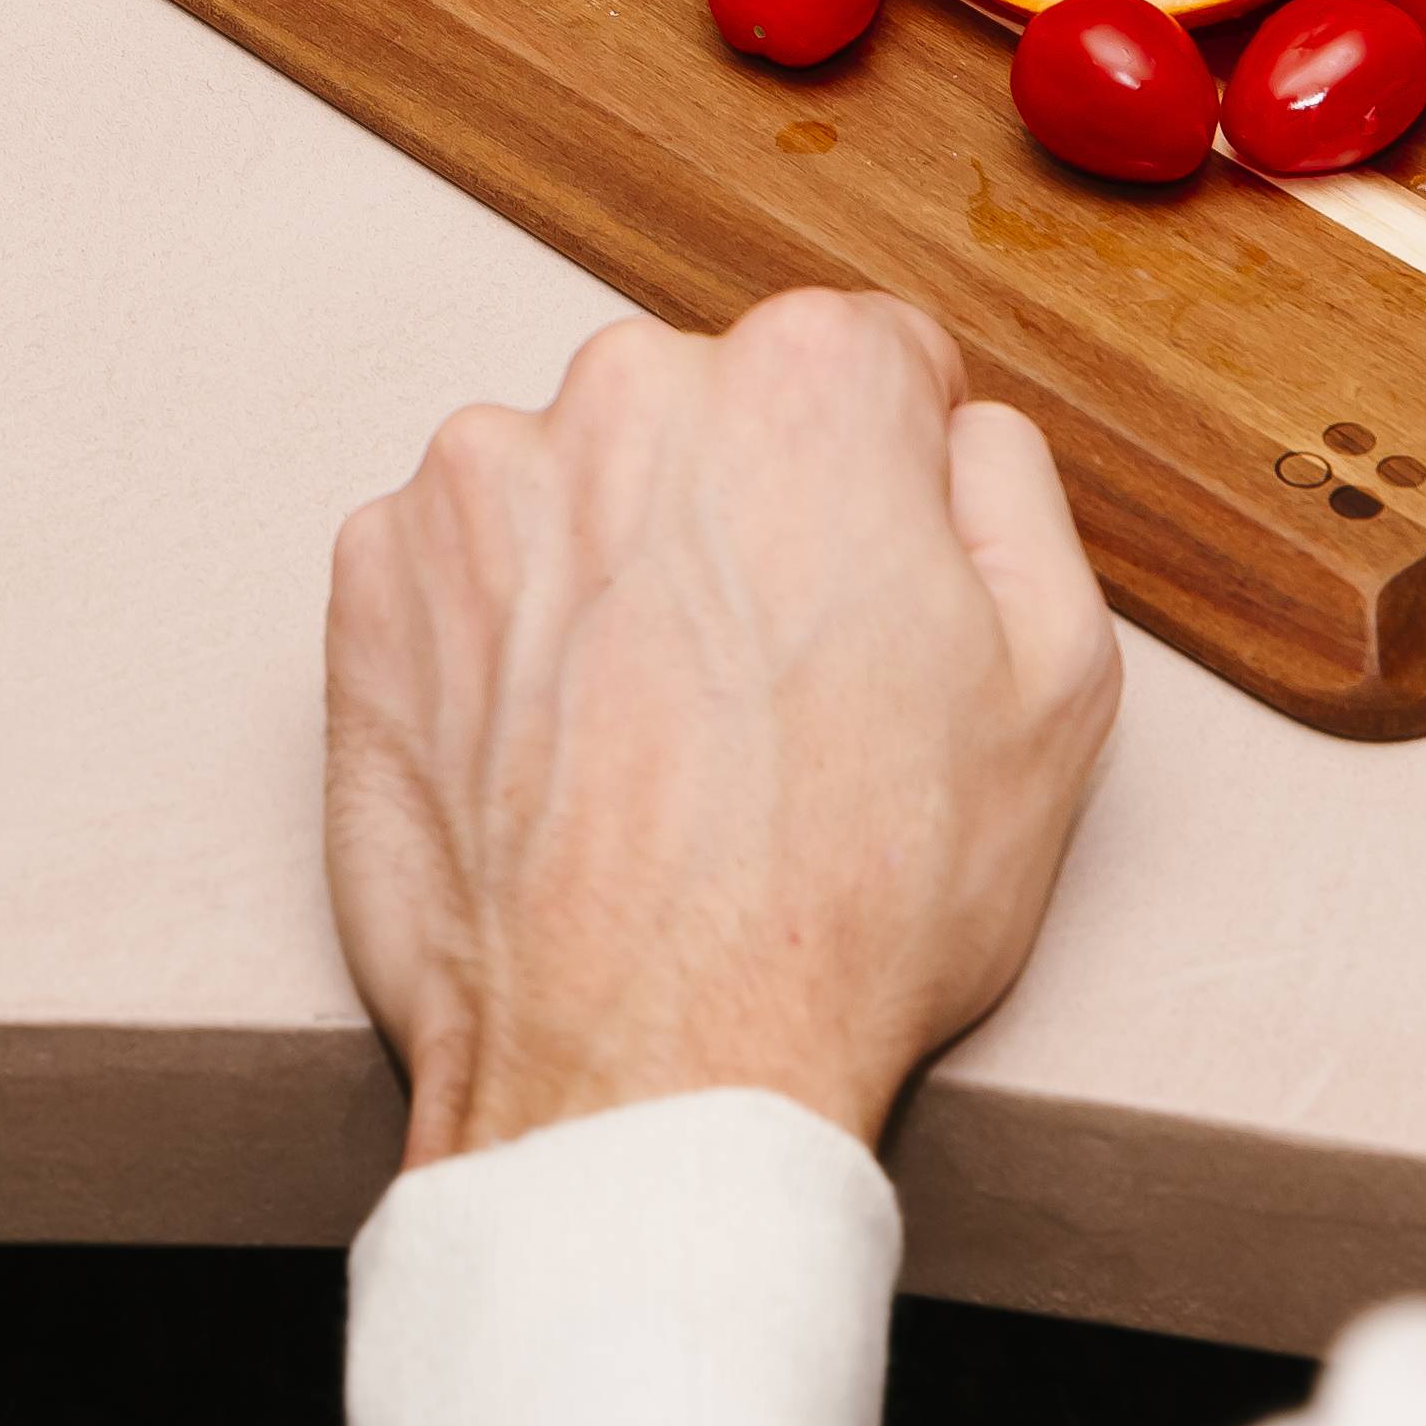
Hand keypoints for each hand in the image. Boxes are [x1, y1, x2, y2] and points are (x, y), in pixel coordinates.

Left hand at [324, 291, 1114, 1168]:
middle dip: (743, 515)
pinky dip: (496, 638)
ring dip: (610, 572)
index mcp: (805, 384)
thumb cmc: (854, 898)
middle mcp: (624, 389)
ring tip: (651, 740)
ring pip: (576, 487)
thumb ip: (1013, 495)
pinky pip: (457, 568)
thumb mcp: (1055, 686)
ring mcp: (475, 480)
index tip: (873, 588)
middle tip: (768, 688)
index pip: (869, 363)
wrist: (647, 1061)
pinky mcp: (369, 577)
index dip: (890, 485)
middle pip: (710, 414)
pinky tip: (554, 753)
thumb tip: (958, 434)